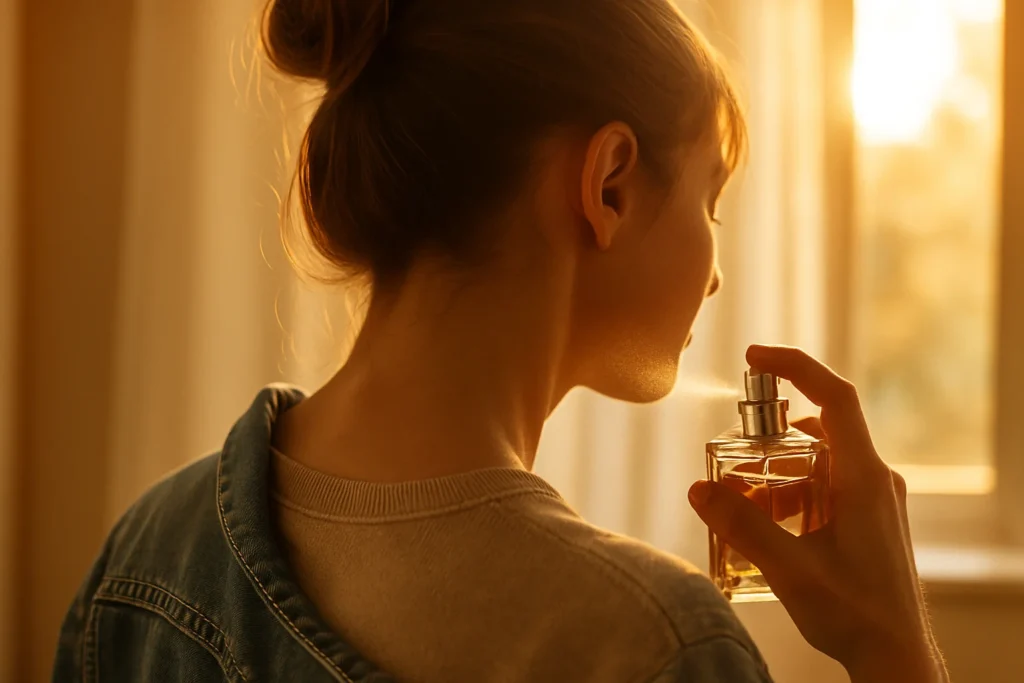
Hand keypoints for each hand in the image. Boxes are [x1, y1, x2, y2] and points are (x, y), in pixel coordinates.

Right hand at [688, 345, 948, 682]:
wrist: (895, 657)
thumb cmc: (855, 615)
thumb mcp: (789, 568)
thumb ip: (741, 526)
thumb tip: (698, 489)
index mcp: (865, 479)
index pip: (835, 397)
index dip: (795, 366)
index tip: (754, 356)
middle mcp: (875, 480)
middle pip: (817, 430)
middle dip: (768, 439)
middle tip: (732, 459)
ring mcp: (876, 499)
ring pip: (819, 461)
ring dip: (778, 471)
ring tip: (744, 502)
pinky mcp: (870, 518)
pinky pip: (827, 485)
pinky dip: (793, 491)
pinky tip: (769, 525)